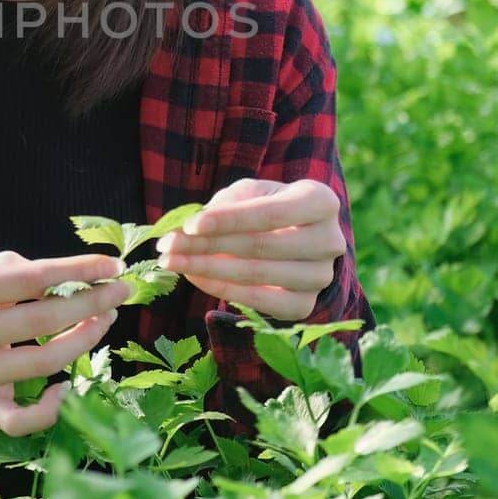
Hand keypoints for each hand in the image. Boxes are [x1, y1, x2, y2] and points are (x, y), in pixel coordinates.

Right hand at [0, 250, 132, 437]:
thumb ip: (18, 271)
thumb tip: (78, 279)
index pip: (30, 278)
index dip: (77, 272)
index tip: (112, 266)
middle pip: (41, 320)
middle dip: (91, 304)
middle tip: (119, 292)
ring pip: (42, 364)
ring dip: (84, 341)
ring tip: (104, 320)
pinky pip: (21, 420)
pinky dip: (51, 408)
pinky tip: (67, 385)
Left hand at [155, 177, 346, 321]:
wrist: (299, 240)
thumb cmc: (269, 208)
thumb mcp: (252, 193)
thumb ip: (227, 203)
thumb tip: (192, 226)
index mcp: (321, 201)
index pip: (269, 214)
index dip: (228, 220)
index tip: (190, 225)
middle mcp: (329, 241)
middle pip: (260, 246)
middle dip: (207, 246)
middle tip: (168, 245)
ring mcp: (320, 277)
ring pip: (256, 275)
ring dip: (206, 269)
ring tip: (171, 261)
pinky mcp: (305, 305)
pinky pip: (258, 301)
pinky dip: (221, 289)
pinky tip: (193, 276)